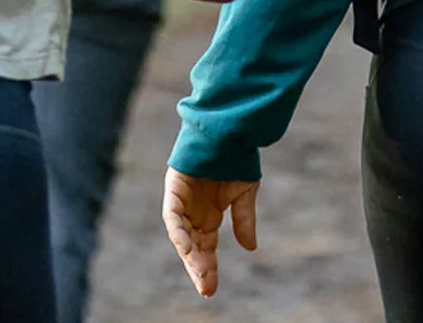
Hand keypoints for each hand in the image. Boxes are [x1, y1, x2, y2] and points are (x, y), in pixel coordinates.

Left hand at [163, 167, 259, 297]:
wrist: (229, 131)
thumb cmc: (236, 159)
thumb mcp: (245, 193)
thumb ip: (244, 220)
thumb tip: (250, 248)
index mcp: (209, 218)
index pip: (206, 250)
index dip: (208, 268)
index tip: (211, 290)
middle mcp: (193, 215)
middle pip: (192, 248)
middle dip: (199, 268)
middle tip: (207, 288)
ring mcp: (182, 204)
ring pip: (182, 236)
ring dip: (190, 254)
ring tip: (200, 270)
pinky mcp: (174, 192)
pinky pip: (172, 216)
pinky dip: (179, 231)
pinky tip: (187, 245)